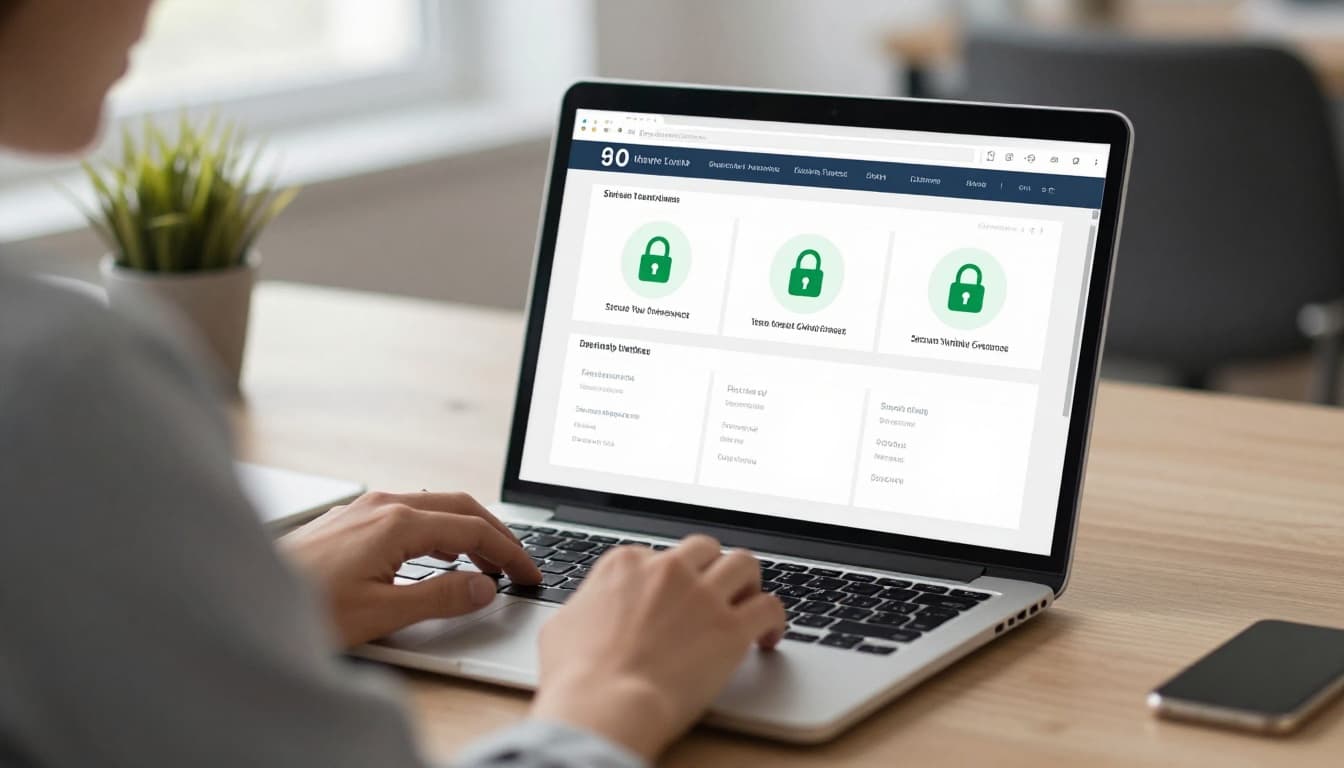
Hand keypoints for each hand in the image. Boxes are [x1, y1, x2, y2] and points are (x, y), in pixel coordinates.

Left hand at [280, 491, 540, 646]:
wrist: (241, 599)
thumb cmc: (303, 608)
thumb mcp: (382, 612)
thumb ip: (440, 597)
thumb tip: (484, 587)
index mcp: (397, 522)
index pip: (473, 529)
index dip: (509, 552)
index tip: (529, 573)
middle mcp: (382, 504)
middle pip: (459, 507)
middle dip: (495, 534)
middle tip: (518, 564)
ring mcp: (363, 508)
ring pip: (433, 507)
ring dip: (466, 530)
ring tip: (486, 562)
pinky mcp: (349, 519)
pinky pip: (409, 513)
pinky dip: (438, 530)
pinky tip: (438, 553)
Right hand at [530, 535, 785, 760]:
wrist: (604, 705)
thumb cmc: (576, 675)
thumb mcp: (562, 624)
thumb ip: (585, 604)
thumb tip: (589, 608)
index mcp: (625, 565)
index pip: (657, 555)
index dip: (666, 579)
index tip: (670, 599)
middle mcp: (668, 570)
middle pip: (704, 549)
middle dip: (710, 568)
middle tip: (713, 593)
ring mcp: (702, 597)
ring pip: (743, 563)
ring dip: (748, 582)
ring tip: (747, 603)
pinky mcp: (731, 629)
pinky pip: (770, 606)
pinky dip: (774, 619)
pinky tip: (767, 636)